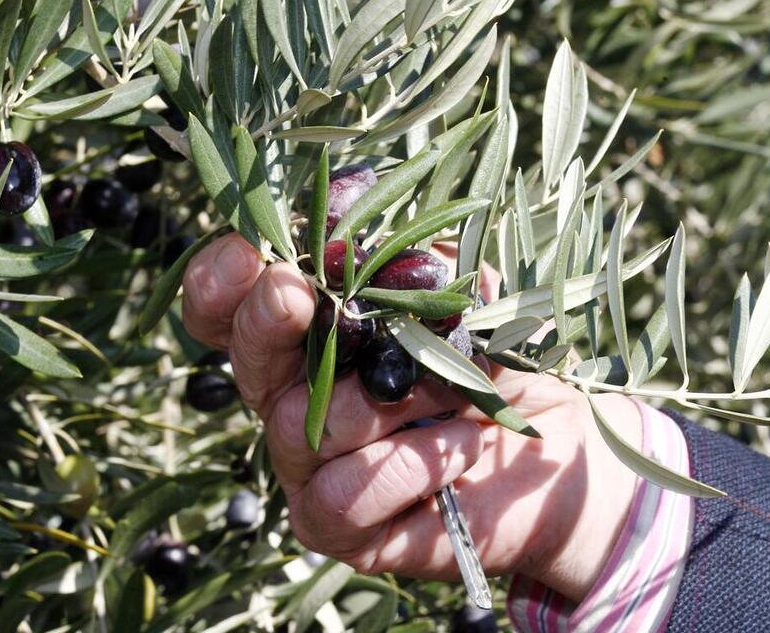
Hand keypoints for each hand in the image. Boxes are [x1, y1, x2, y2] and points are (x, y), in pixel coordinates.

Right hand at [181, 233, 643, 601]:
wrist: (548, 443)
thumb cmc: (494, 363)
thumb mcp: (465, 297)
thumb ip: (413, 265)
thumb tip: (352, 240)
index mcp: (307, 338)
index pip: (228, 311)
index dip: (220, 282)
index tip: (250, 253)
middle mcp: (293, 400)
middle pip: (245, 362)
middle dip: (266, 321)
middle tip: (297, 294)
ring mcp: (309, 468)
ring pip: (302, 430)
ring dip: (386, 401)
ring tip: (455, 391)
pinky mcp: (337, 528)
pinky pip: (344, 495)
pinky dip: (412, 462)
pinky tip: (463, 446)